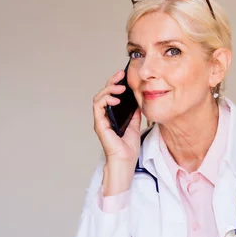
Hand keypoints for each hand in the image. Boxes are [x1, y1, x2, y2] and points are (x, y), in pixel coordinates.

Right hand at [93, 70, 141, 194]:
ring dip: (109, 89)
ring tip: (120, 87)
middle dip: (111, 82)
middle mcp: (104, 116)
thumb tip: (137, 101)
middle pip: (104, 93)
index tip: (123, 75)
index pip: (111, 95)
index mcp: (112, 115)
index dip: (115, 84)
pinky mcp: (99, 124)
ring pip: (99, 97)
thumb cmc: (128, 148)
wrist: (126, 161)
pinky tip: (116, 98)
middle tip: (120, 74)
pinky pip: (98, 106)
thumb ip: (134, 113)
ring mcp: (100, 120)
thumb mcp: (134, 125)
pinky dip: (105, 99)